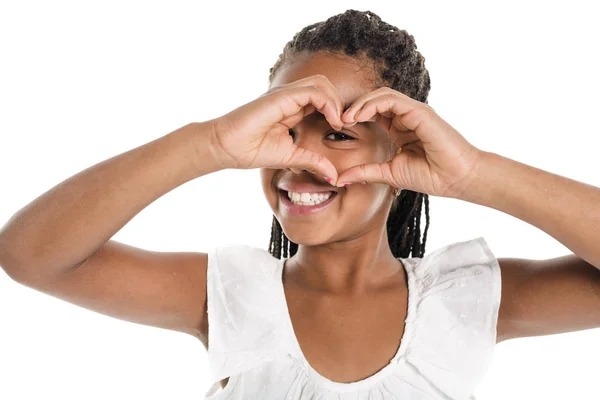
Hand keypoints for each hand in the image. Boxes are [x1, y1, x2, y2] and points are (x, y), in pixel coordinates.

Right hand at [208, 75, 344, 181]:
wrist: (225, 147)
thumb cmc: (250, 150)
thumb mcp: (290, 158)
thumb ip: (312, 161)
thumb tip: (333, 176)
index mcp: (292, 108)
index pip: (323, 99)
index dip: (337, 111)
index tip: (344, 131)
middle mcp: (290, 97)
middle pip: (326, 86)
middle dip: (341, 104)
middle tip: (346, 126)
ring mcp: (285, 94)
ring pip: (322, 84)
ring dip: (336, 102)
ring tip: (339, 124)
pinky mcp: (281, 96)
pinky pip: (313, 91)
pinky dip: (328, 104)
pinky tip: (332, 122)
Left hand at [336, 87, 483, 197]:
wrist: (457, 179)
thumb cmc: (430, 176)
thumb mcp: (389, 173)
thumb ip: (366, 172)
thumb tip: (340, 178)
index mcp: (400, 128)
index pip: (373, 113)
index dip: (354, 117)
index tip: (337, 128)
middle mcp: (406, 116)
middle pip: (374, 100)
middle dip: (353, 107)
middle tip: (336, 120)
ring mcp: (414, 112)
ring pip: (381, 95)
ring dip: (360, 104)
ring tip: (345, 118)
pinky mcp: (420, 111)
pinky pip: (392, 100)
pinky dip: (372, 104)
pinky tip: (359, 116)